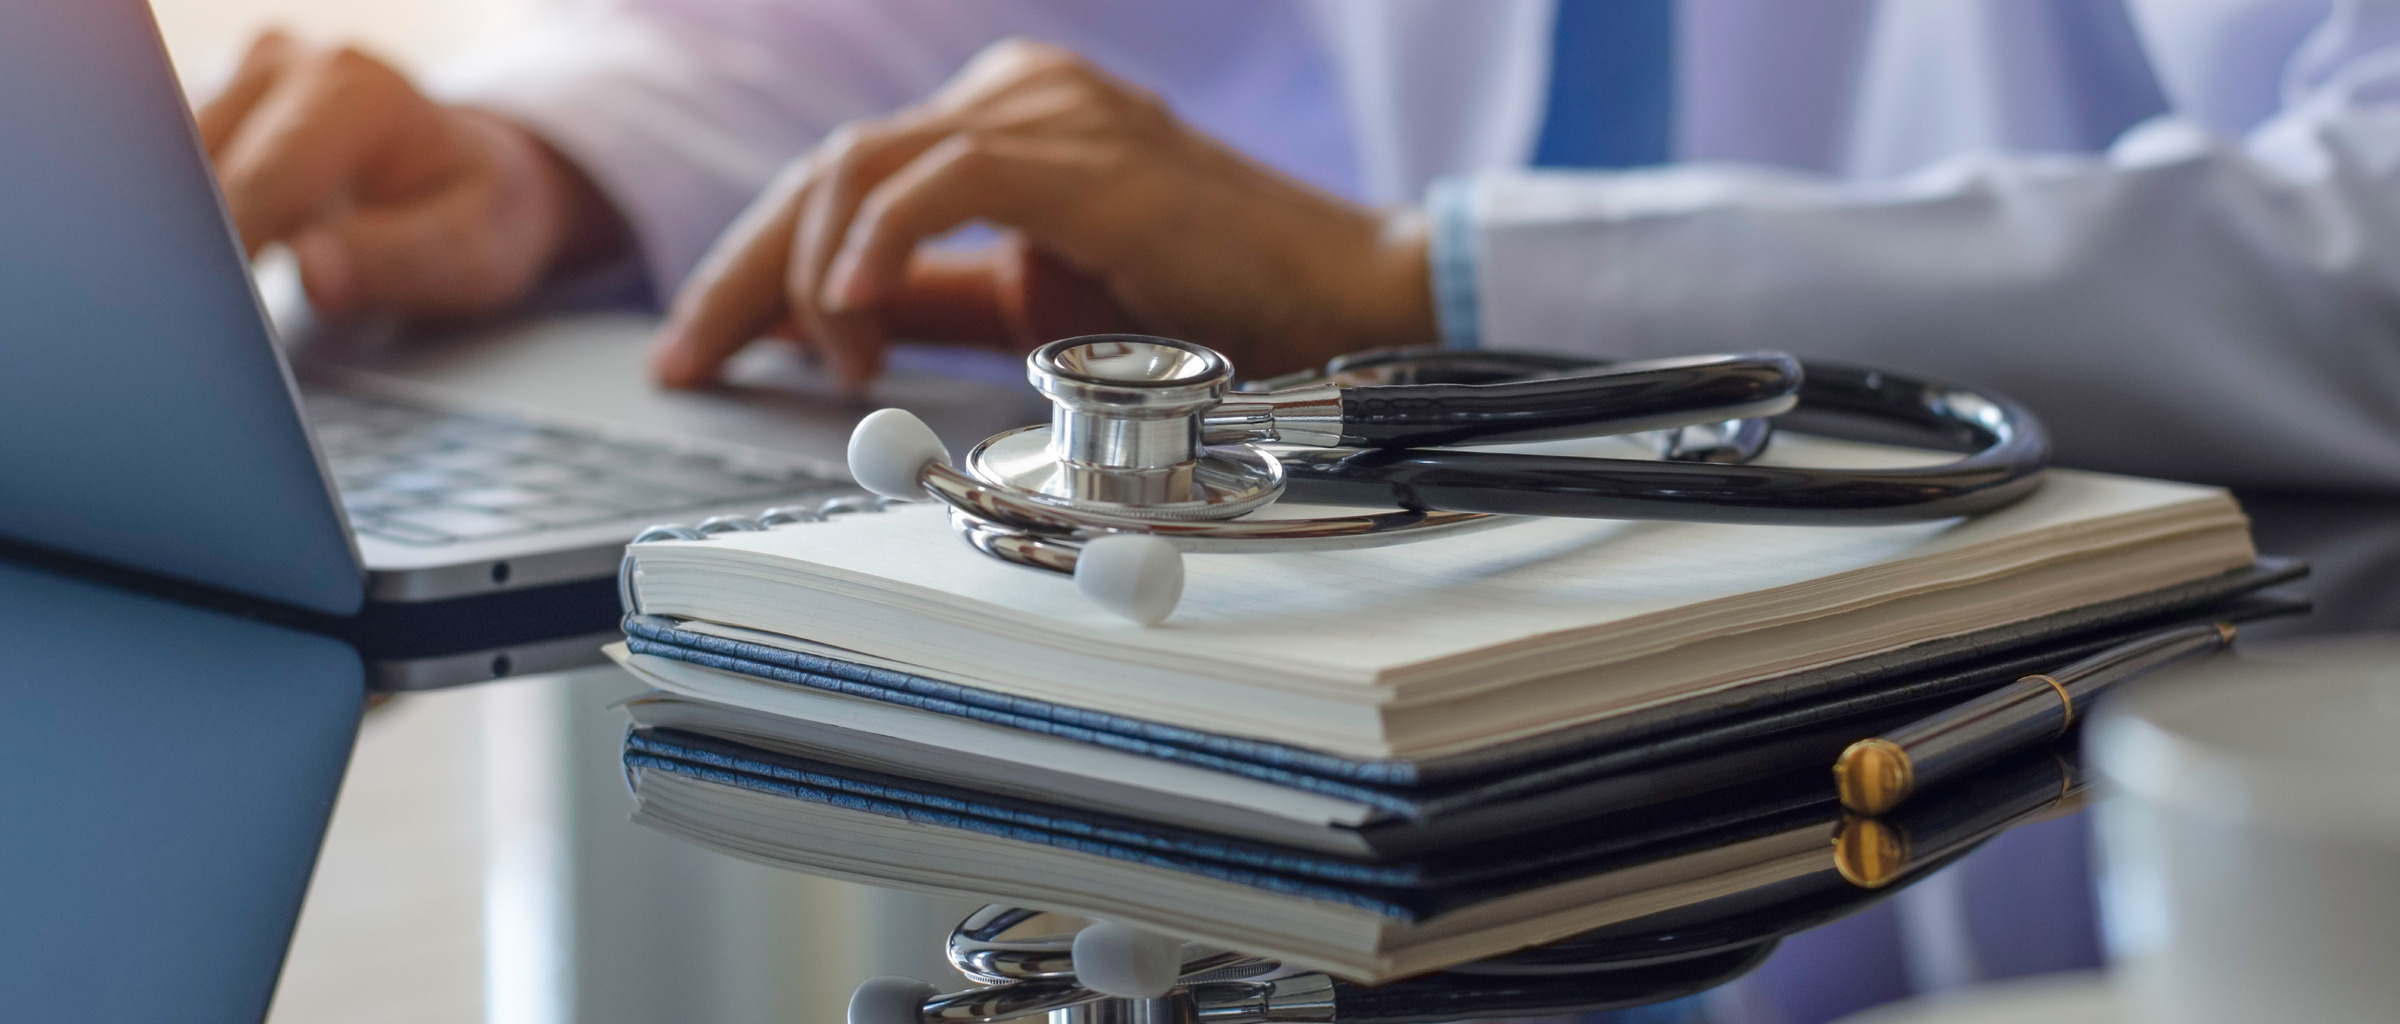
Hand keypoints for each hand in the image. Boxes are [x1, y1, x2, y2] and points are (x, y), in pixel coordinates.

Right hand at [197, 32, 624, 317]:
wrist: (485, 174)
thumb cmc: (483, 212)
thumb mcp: (473, 251)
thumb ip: (396, 261)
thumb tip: (315, 272)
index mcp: (360, 94)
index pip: (262, 180)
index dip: (231, 254)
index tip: (218, 318)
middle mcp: (297, 66)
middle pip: (204, 165)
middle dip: (201, 246)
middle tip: (212, 321)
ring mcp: (254, 75)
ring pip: (176, 163)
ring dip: (187, 232)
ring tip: (220, 295)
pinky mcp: (227, 99)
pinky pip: (180, 161)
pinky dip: (189, 217)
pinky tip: (217, 262)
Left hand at [652, 39, 1436, 391]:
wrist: (1343, 298)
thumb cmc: (1210, 305)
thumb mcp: (1033, 310)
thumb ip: (934, 304)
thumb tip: (827, 331)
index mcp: (1002, 120)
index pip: (840, 180)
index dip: (752, 264)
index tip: (696, 345)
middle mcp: (1016, 95)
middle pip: (829, 166)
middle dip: (744, 270)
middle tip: (692, 355)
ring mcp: (1050, 111)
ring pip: (864, 166)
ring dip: (814, 273)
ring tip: (827, 355)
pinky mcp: (1083, 152)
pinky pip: (942, 181)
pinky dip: (878, 242)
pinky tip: (852, 309)